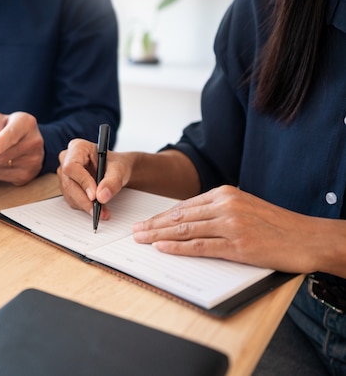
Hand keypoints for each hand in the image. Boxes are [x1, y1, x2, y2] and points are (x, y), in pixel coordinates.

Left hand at [0, 112, 43, 185]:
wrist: (30, 141)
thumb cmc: (13, 128)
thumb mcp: (2, 119)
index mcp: (27, 124)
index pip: (9, 137)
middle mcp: (33, 142)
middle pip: (1, 156)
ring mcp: (32, 161)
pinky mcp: (27, 175)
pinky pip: (1, 176)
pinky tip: (1, 163)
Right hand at [57, 138, 132, 220]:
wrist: (115, 170)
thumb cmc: (115, 164)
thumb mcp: (119, 170)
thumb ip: (112, 181)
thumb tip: (102, 196)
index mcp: (78, 148)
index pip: (72, 166)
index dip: (82, 182)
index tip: (95, 196)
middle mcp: (67, 159)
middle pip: (69, 183)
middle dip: (85, 200)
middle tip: (99, 211)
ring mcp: (65, 174)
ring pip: (69, 194)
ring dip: (85, 206)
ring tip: (103, 212)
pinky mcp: (67, 186)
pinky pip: (72, 200)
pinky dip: (84, 207)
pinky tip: (96, 209)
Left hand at [132, 185, 326, 272]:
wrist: (308, 237)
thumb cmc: (277, 225)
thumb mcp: (245, 206)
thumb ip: (218, 210)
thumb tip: (187, 221)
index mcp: (225, 193)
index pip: (184, 206)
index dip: (161, 215)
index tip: (145, 221)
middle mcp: (225, 205)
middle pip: (179, 217)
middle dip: (153, 225)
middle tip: (134, 232)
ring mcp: (231, 225)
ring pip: (184, 230)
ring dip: (158, 236)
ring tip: (141, 240)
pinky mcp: (237, 245)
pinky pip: (200, 246)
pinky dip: (178, 248)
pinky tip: (162, 248)